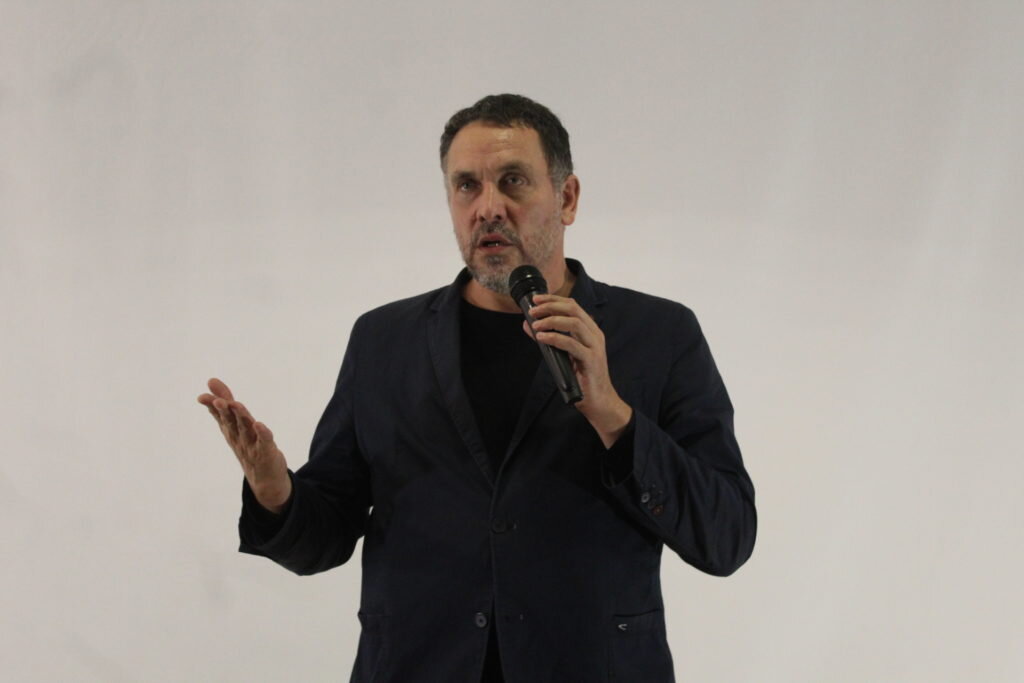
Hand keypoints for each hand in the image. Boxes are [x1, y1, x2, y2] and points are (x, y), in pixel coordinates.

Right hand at [197, 378, 291, 512]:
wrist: (265, 480)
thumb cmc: (248, 446)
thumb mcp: (236, 423)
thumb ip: (226, 401)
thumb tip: (212, 381)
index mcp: (231, 430)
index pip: (221, 416)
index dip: (212, 406)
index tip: (202, 397)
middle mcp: (239, 437)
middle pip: (231, 422)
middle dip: (224, 411)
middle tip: (217, 400)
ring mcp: (252, 445)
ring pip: (245, 429)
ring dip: (241, 416)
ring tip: (235, 405)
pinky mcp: (267, 451)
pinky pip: (265, 441)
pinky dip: (263, 433)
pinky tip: (260, 425)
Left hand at [524, 294, 632, 447]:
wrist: (599, 401)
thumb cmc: (582, 378)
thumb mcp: (562, 354)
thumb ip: (548, 338)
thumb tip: (528, 325)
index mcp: (590, 330)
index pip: (573, 305)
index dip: (554, 299)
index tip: (536, 299)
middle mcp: (594, 335)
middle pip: (573, 309)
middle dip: (551, 306)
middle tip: (533, 310)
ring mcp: (594, 347)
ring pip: (574, 323)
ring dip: (551, 320)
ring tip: (536, 324)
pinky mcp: (591, 360)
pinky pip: (572, 344)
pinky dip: (555, 338)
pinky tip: (542, 338)